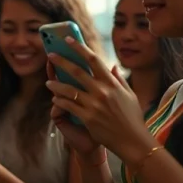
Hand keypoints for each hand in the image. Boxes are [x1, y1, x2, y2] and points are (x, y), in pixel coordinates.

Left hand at [46, 37, 158, 163]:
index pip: (94, 60)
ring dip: (56, 84)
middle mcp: (102, 92)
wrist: (133, 142)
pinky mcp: (87, 117)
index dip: (79, 48)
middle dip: (61, 61)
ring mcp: (94, 105)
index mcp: (112, 84)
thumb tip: (112, 66)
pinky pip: (68, 106)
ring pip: (68, 89)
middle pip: (77, 71)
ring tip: (49, 82)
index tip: (68, 40)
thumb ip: (119, 80)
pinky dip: (60, 101)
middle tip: (50, 55)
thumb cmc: (133, 119)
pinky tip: (55, 99)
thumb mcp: (130, 96)